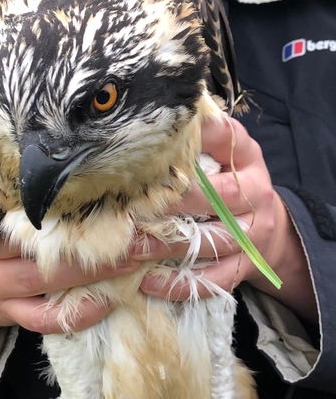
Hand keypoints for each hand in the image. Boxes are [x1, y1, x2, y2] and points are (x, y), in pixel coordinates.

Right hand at [0, 172, 137, 355]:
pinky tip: (108, 300)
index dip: (0, 184)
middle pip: (23, 240)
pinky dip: (78, 311)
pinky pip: (44, 318)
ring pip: (39, 279)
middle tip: (127, 226)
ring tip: (130, 260)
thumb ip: (20, 183)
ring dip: (89, 272)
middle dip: (79, 234)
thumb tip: (78, 153)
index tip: (40, 173)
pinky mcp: (8, 314)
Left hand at [134, 117, 316, 322]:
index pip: (226, 138)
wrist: (267, 230)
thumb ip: (195, 138)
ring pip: (212, 241)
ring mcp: (253, 233)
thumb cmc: (227, 184)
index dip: (195, 139)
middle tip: (132, 206)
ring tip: (132, 247)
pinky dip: (180, 284)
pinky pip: (214, 279)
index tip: (158, 143)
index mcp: (246, 157)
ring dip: (168, 246)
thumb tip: (148, 114)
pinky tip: (148, 281)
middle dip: (175, 201)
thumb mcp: (221, 153)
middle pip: (220, 196)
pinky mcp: (245, 266)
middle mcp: (255, 192)